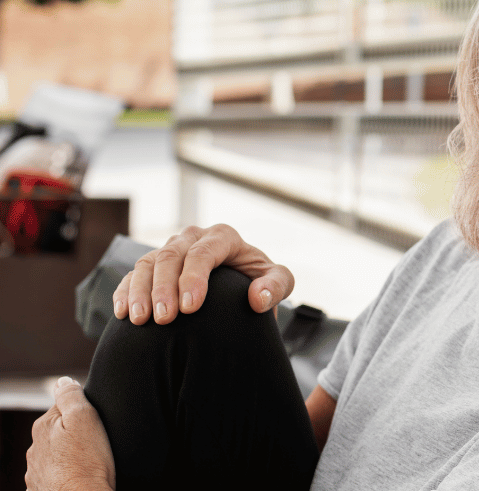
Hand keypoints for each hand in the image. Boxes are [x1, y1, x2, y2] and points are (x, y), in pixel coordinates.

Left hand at [26, 377, 115, 490]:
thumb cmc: (88, 463)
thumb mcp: (85, 418)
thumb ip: (71, 395)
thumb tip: (62, 381)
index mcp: (43, 426)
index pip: (64, 408)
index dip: (84, 412)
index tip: (96, 424)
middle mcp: (34, 449)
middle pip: (59, 432)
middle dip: (75, 435)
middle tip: (96, 443)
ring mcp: (36, 472)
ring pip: (56, 455)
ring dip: (69, 455)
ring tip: (89, 462)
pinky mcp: (42, 489)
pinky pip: (55, 475)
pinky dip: (65, 474)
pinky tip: (78, 476)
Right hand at [112, 224, 293, 324]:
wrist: (240, 283)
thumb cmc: (259, 280)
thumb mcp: (278, 280)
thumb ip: (275, 286)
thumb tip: (258, 298)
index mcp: (223, 237)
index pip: (204, 252)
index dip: (193, 278)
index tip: (190, 307)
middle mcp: (193, 238)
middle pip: (171, 256)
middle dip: (164, 288)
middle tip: (163, 319)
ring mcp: (170, 249)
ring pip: (147, 263)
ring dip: (139, 291)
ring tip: (140, 319)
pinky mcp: (153, 266)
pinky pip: (132, 275)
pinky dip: (125, 292)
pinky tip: (122, 313)